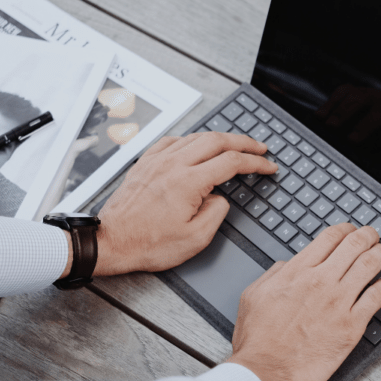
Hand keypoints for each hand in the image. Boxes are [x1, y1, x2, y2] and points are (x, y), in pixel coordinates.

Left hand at [86, 132, 276, 275]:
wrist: (112, 241)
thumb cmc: (148, 243)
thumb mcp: (195, 239)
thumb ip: (216, 213)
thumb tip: (220, 198)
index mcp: (189, 182)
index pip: (232, 162)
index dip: (255, 163)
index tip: (268, 166)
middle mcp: (173, 164)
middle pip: (217, 140)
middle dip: (244, 141)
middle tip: (260, 147)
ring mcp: (157, 160)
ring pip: (195, 137)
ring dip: (219, 138)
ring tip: (233, 144)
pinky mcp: (145, 163)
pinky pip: (172, 141)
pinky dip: (191, 140)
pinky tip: (195, 145)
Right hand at [226, 223, 380, 380]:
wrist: (266, 373)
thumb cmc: (257, 340)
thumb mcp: (254, 295)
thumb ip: (274, 274)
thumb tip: (288, 265)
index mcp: (297, 271)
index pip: (331, 237)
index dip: (345, 229)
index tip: (350, 230)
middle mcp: (321, 281)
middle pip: (354, 245)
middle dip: (367, 236)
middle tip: (372, 236)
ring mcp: (339, 303)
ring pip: (369, 266)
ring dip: (379, 255)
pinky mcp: (352, 326)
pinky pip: (376, 298)